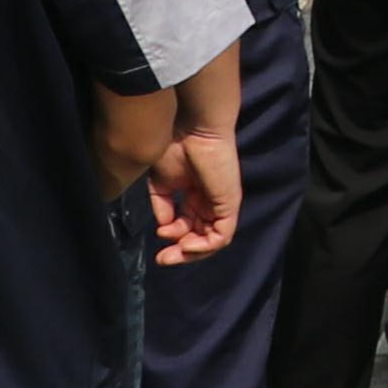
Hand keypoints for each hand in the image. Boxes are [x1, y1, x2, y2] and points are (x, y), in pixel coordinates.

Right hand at [145, 126, 243, 265]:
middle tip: (163, 259)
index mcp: (195, 196)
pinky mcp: (229, 205)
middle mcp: (211, 202)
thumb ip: (162, 207)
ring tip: (174, 252)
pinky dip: (205, 246)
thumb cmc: (176, 147)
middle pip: (200, 237)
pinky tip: (187, 245)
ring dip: (191, 252)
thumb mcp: (162, 183)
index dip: (173, 237)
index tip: (158, 236)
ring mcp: (222, 204)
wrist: (191, 128)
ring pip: (212, 241)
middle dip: (181, 251)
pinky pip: (221, 236)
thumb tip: (164, 228)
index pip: (188, 226)